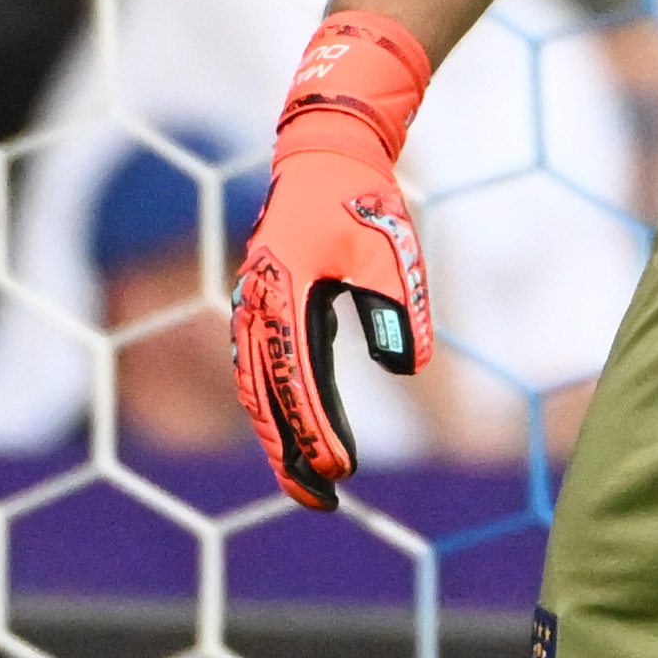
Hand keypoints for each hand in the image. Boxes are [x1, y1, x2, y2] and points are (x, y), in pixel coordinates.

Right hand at [230, 10, 436, 509]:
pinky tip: (305, 444)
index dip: (317, 426)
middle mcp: (257, 302)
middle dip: (289, 452)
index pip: (297, 374)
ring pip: (258, 389)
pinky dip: (278, 411)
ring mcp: (254, 307)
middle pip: (264, 395)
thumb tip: (403, 367)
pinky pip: (263, 372)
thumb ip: (398, 307)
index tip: (341, 470)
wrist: (328, 155)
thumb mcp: (393, 250)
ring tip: (311, 487)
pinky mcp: (266, 310)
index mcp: (284, 287)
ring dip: (279, 440)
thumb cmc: (365, 200)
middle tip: (321, 502)